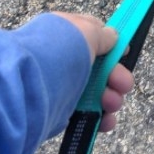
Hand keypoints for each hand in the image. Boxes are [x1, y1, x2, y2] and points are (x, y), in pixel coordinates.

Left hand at [53, 12, 134, 131]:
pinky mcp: (60, 110)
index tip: (124, 55)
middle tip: (123, 86)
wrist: (29, 85)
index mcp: (68, 34)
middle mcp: (65, 59)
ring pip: (96, 93)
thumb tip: (113, 38)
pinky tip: (105, 121)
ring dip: (111, 98)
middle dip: (116, 77)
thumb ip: (104, 35)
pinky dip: (99, 118)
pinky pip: (86, 114)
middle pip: (100, 69)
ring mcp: (63, 85)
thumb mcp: (88, 32)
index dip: (112, 48)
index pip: (94, 38)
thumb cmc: (60, 51)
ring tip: (111, 104)